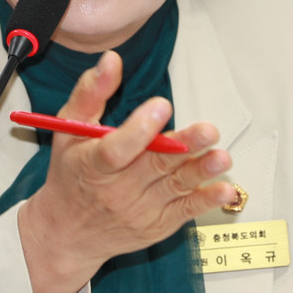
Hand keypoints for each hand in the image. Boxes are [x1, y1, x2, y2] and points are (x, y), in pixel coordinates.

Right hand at [18, 51, 238, 292]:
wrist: (68, 233)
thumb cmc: (71, 173)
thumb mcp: (69, 129)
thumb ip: (91, 92)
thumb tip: (112, 60)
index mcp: (92, 164)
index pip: (116, 149)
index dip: (140, 129)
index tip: (162, 105)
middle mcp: (116, 191)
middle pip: (153, 166)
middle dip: (184, 147)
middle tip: (209, 130)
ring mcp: (138, 211)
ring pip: (174, 187)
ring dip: (200, 172)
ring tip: (222, 158)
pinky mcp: (156, 225)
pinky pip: (184, 211)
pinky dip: (205, 201)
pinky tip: (224, 190)